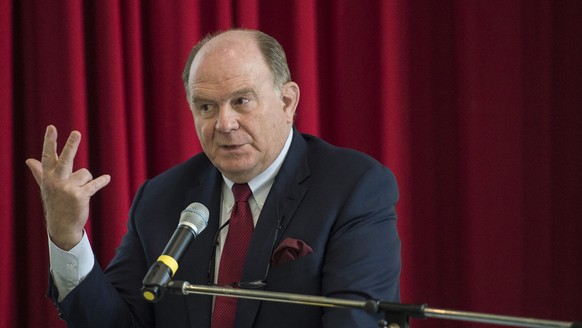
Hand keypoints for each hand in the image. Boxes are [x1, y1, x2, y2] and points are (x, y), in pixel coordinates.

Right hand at [26, 125, 110, 250]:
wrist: (61, 226)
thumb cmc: (55, 202)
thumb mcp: (45, 186)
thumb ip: (39, 172)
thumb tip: (29, 160)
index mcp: (48, 176)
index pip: (48, 155)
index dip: (50, 141)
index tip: (51, 127)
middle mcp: (56, 181)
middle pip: (65, 159)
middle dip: (71, 146)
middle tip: (77, 132)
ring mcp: (68, 189)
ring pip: (85, 173)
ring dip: (86, 181)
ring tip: (79, 192)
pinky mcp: (80, 196)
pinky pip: (94, 184)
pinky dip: (101, 181)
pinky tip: (107, 178)